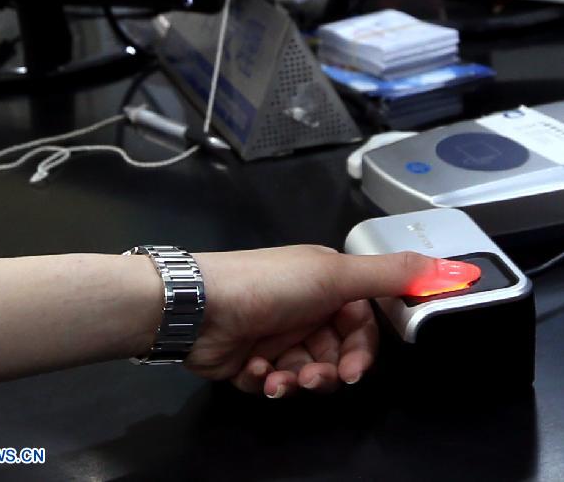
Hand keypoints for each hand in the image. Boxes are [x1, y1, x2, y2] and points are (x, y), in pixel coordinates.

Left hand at [188, 246, 440, 397]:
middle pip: (336, 354)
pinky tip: (255, 372)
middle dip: (328, 372)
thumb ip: (391, 275)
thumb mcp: (334, 273)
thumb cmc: (269, 285)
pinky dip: (268, 381)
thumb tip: (449, 268)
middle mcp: (304, 308)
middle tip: (312, 378)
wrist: (199, 306)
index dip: (361, 352)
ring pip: (307, 373)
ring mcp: (277, 335)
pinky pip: (275, 382)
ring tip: (279, 378)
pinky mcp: (253, 361)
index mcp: (326, 284)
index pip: (361, 326)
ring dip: (297, 380)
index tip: (353, 372)